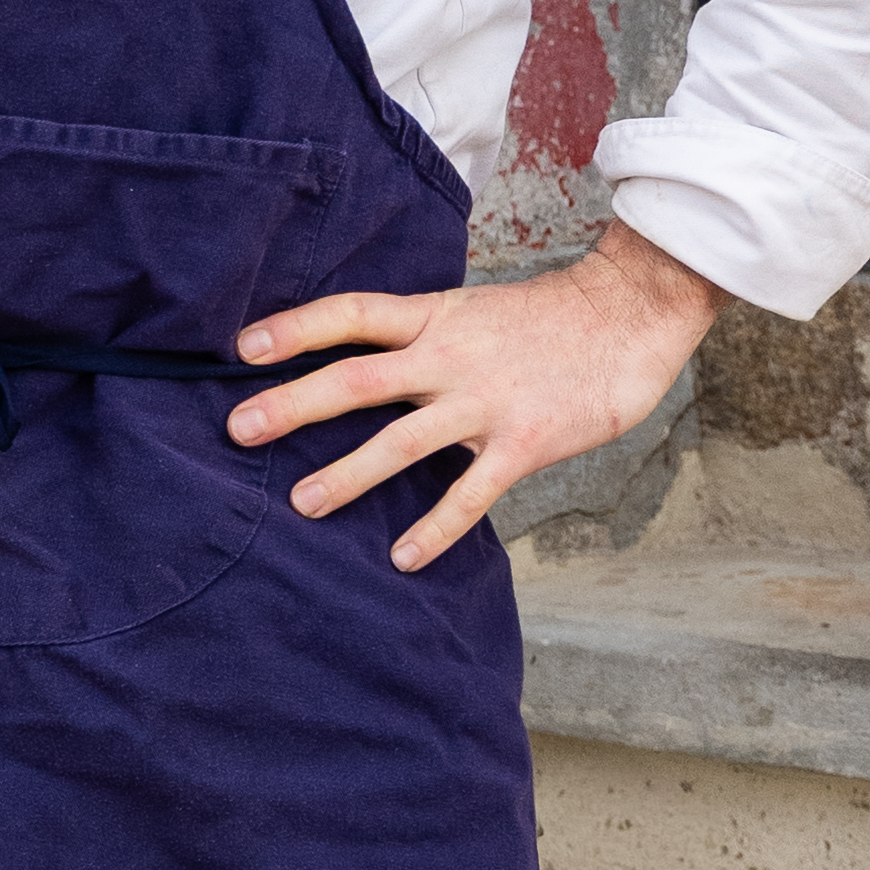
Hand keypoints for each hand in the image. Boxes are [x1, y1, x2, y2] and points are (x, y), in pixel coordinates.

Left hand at [225, 216, 717, 575]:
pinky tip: (402, 557)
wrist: (629, 315)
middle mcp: (450, 356)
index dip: (295, 328)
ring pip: (402, 441)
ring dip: (348, 474)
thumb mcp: (473, 311)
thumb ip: (423, 337)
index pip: (352, 315)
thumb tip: (365, 362)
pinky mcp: (523, 442)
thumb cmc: (549, 318)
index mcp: (436, 318)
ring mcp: (485, 401)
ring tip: (302, 504)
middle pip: (357, 378)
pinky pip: (470, 493)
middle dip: (294, 405)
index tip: (241, 348)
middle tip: (239, 430)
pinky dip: (435, 527)